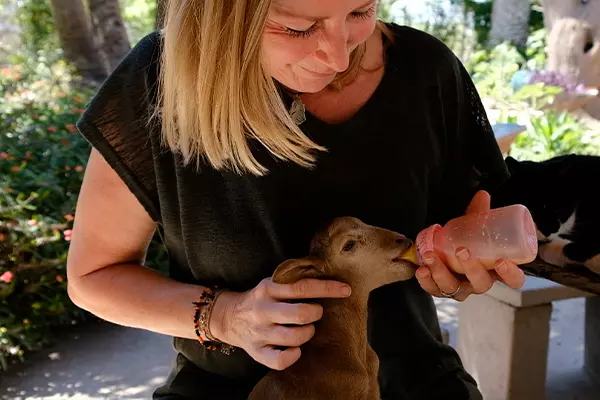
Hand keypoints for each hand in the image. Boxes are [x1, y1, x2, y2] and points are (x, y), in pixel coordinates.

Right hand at [209, 277, 350, 369]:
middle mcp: (262, 311)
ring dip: (308, 333)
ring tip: (308, 329)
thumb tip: (329, 278)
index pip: (302, 288)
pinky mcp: (257, 352)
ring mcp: (259, 333)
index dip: (327, 289)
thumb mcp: (272, 283)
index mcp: (268, 289)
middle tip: (317, 313)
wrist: (229, 316)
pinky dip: (293, 356)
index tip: (346, 290)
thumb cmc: (262, 299)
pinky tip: (296, 349)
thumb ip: (293, 280)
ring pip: (293, 338)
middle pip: (299, 314)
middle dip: (316, 314)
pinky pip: (279, 360)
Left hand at [415, 190, 525, 300]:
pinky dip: (426, 280)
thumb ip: (479, 213)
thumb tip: (482, 195)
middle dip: (471, 268)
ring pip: (453, 288)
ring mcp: (460, 289)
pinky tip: (422, 269)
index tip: (501, 261)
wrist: (444, 251)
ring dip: (441, 272)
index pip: (513, 281)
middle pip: (481, 284)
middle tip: (462, 250)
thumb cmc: (467, 241)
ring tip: (431, 255)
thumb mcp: (475, 228)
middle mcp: (479, 283)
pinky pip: (434, 289)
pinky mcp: (440, 289)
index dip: (510, 275)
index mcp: (495, 271)